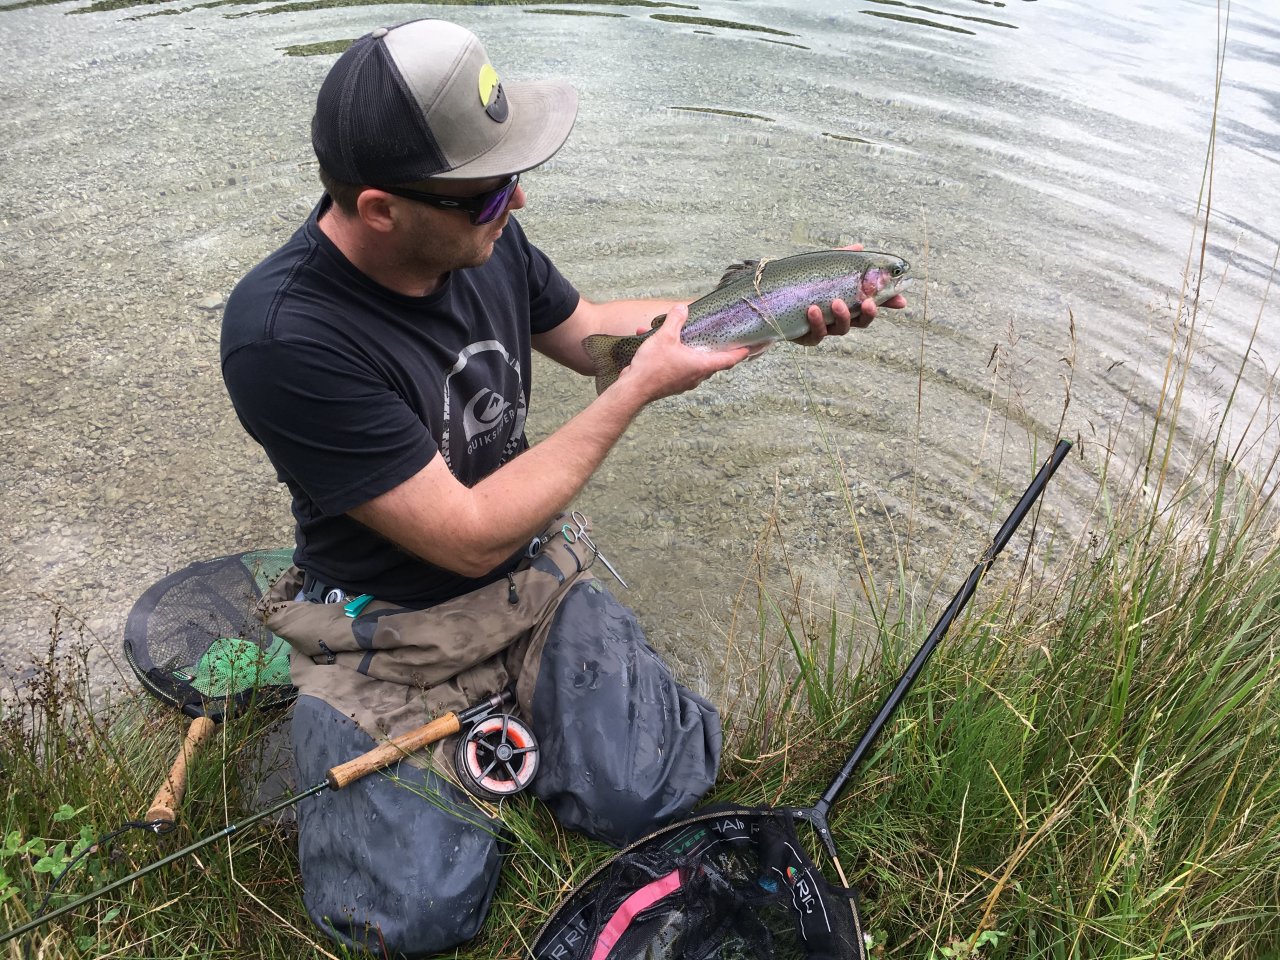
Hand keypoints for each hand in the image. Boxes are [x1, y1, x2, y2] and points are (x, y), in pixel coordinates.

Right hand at [622, 303, 748, 402]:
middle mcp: (697, 376)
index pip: (730, 359)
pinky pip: (678, 366)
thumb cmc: (653, 367)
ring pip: (693, 363)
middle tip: (720, 337)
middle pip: (713, 361)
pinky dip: (672, 354)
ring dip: (687, 348)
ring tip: (675, 334)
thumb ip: (675, 321)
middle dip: (715, 348)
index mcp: (702, 366)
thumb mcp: (665, 337)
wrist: (633, 389)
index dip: (742, 352)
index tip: (753, 347)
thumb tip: (682, 308)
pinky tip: (655, 342)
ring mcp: (685, 382)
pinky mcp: (672, 383)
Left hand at [792, 243, 907, 346]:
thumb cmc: (802, 280)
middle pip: (862, 321)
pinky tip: (812, 309)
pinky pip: (816, 334)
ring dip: (842, 316)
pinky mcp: (807, 335)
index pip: (873, 302)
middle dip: (868, 314)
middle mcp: (839, 317)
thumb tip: (860, 247)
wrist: (769, 295)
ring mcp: (824, 327)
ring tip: (835, 302)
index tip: (901, 301)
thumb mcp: (822, 266)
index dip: (888, 303)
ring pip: (842, 329)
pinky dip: (817, 322)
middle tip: (867, 303)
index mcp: (848, 300)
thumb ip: (841, 258)